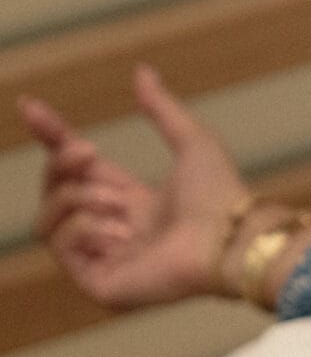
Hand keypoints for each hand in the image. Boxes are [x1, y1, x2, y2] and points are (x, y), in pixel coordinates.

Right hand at [19, 66, 248, 307]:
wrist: (233, 237)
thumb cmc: (224, 196)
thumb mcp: (191, 140)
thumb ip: (162, 108)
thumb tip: (142, 71)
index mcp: (130, 201)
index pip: (73, 169)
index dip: (51, 137)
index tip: (31, 106)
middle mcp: (114, 232)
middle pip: (53, 190)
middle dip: (63, 164)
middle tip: (90, 151)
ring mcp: (106, 261)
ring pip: (49, 219)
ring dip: (79, 199)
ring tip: (120, 204)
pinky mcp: (101, 286)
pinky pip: (61, 247)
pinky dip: (85, 230)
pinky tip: (122, 233)